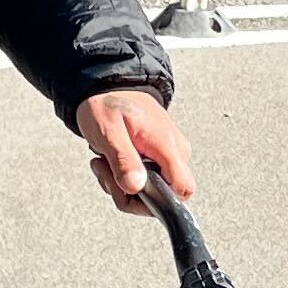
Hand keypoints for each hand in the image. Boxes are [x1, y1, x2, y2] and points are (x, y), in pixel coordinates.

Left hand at [78, 89, 192, 213]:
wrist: (108, 85)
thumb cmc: (108, 104)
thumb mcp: (108, 131)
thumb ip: (123, 160)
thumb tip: (135, 187)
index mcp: (166, 145)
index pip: (183, 189)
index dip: (158, 201)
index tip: (128, 191)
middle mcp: (175, 152)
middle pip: (164, 196)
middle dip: (129, 194)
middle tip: (105, 171)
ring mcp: (169, 155)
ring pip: (152, 191)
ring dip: (122, 185)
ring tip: (104, 161)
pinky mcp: (160, 156)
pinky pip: (146, 181)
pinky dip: (124, 177)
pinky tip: (111, 161)